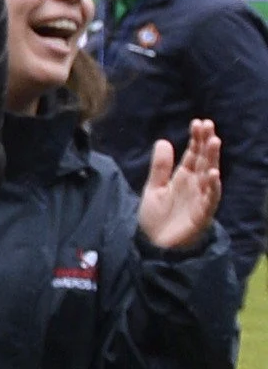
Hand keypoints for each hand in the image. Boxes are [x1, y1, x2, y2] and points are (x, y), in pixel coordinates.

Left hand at [139, 121, 224, 254]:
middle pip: (204, 160)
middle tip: (208, 125)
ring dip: (213, 159)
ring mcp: (200, 199)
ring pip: (210, 176)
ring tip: (214, 141)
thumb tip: (164, 141)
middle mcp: (195, 186)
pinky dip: (212, 187)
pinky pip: (210, 199)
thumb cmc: (157, 219)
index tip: (198, 122)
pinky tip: (213, 174)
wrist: (155, 246)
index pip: (194, 154)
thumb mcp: (154, 188)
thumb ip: (160, 167)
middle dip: (206, 143)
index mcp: (184, 178)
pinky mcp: (201, 215)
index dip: (196, 139)